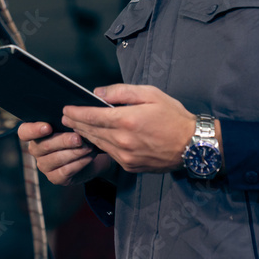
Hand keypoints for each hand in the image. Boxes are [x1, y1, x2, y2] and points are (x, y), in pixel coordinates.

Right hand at [19, 122, 116, 186]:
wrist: (89, 152)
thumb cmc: (77, 132)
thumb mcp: (71, 122)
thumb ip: (67, 117)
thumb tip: (73, 109)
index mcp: (35, 132)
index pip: (24, 132)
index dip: (33, 130)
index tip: (48, 127)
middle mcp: (36, 149)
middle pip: (44, 146)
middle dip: (63, 141)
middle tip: (78, 138)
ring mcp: (44, 165)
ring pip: (56, 159)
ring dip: (75, 152)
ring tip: (88, 147)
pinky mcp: (55, 178)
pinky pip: (65, 171)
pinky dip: (79, 163)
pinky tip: (88, 156)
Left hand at [62, 84, 203, 173]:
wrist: (192, 146)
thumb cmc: (173, 117)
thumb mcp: (150, 94)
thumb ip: (121, 92)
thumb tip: (98, 93)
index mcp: (127, 121)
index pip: (92, 116)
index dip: (76, 113)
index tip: (66, 109)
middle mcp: (123, 141)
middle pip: (91, 131)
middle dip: (76, 123)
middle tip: (65, 117)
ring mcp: (125, 157)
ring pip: (98, 144)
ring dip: (85, 135)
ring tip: (76, 127)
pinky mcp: (130, 166)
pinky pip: (109, 154)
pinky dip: (100, 145)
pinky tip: (96, 138)